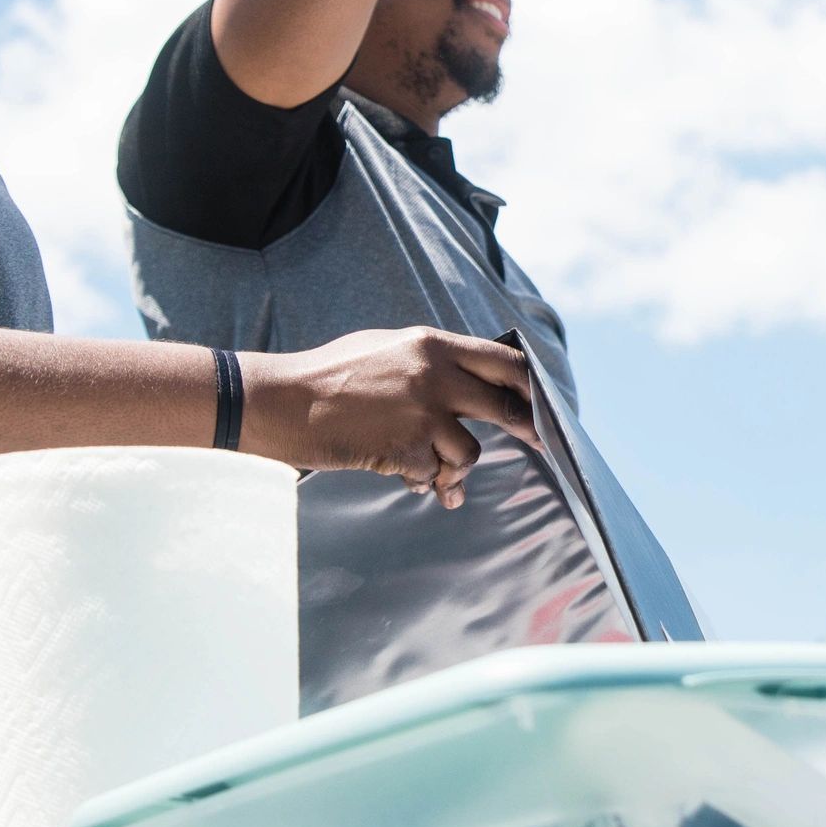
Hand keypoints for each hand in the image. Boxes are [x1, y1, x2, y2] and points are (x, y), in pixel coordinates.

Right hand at [243, 327, 536, 507]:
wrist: (284, 403)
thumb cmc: (330, 374)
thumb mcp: (387, 349)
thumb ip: (431, 362)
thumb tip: (468, 381)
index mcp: (432, 345)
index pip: (503, 360)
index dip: (528, 383)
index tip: (541, 399)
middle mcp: (435, 376)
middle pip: (503, 406)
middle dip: (526, 428)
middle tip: (538, 441)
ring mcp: (422, 414)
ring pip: (469, 452)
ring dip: (457, 470)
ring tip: (441, 478)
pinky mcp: (406, 450)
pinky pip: (432, 475)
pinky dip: (423, 481)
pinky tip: (405, 477)